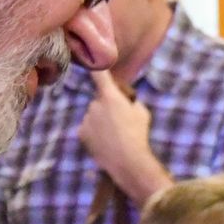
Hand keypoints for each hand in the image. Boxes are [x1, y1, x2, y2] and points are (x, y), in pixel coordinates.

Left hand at [77, 71, 171, 200]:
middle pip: (98, 100)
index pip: (100, 76)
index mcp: (110, 96)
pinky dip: (93, 132)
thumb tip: (126, 100)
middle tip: (118, 120)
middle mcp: (94, 104)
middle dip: (106, 106)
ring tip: (112, 135)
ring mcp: (86, 119)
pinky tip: (104, 141)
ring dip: (99, 120)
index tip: (91, 64)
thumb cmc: (138, 134)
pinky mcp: (81, 133)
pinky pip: (87, 128)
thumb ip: (131, 102)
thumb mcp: (142, 113)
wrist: (127, 160)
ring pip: (93, 115)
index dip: (96, 69)